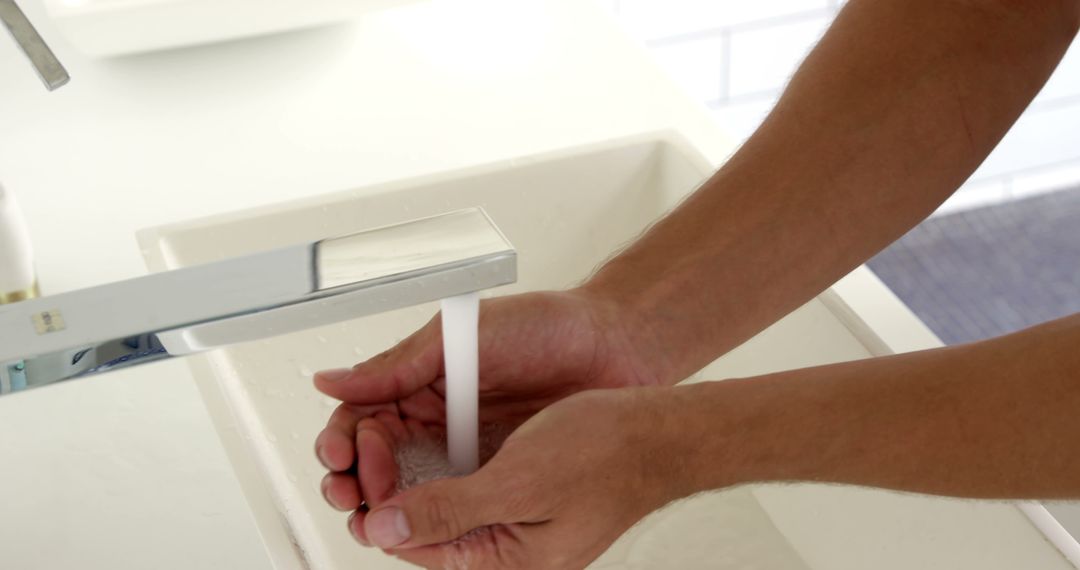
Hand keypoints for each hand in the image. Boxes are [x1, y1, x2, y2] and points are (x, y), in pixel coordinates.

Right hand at [312, 290, 670, 532]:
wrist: (618, 346)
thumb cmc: (548, 327)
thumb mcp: (464, 336)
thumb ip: (398, 365)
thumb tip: (330, 381)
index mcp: (421, 383)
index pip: (362, 420)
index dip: (344, 442)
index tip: (342, 458)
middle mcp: (438, 422)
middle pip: (376, 463)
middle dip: (354, 481)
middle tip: (351, 493)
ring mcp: (468, 453)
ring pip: (410, 491)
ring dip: (387, 507)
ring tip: (375, 517)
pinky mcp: (499, 476)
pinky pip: (457, 505)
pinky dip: (435, 518)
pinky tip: (423, 524)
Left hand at [360, 387, 687, 569]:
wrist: (660, 430)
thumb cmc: (606, 454)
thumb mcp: (517, 482)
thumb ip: (448, 510)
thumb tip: (385, 530)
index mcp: (505, 563)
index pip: (414, 546)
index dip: (378, 503)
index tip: (361, 458)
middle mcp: (506, 549)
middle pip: (422, 527)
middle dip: (386, 487)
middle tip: (369, 440)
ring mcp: (513, 521)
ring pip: (440, 501)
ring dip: (409, 469)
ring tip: (389, 431)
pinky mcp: (520, 493)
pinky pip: (466, 482)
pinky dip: (441, 457)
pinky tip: (431, 430)